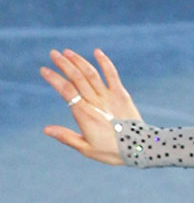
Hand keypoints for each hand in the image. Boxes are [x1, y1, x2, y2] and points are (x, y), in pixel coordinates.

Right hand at [41, 48, 141, 164]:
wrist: (140, 148)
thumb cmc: (112, 151)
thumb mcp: (86, 148)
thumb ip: (66, 137)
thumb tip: (46, 129)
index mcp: (84, 114)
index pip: (66, 91)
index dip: (54, 78)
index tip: (44, 70)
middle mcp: (96, 102)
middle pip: (77, 78)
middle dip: (64, 64)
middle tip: (53, 53)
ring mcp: (110, 97)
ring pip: (91, 74)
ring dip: (79, 61)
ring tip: (68, 52)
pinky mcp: (122, 95)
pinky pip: (112, 75)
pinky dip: (105, 63)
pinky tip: (97, 52)